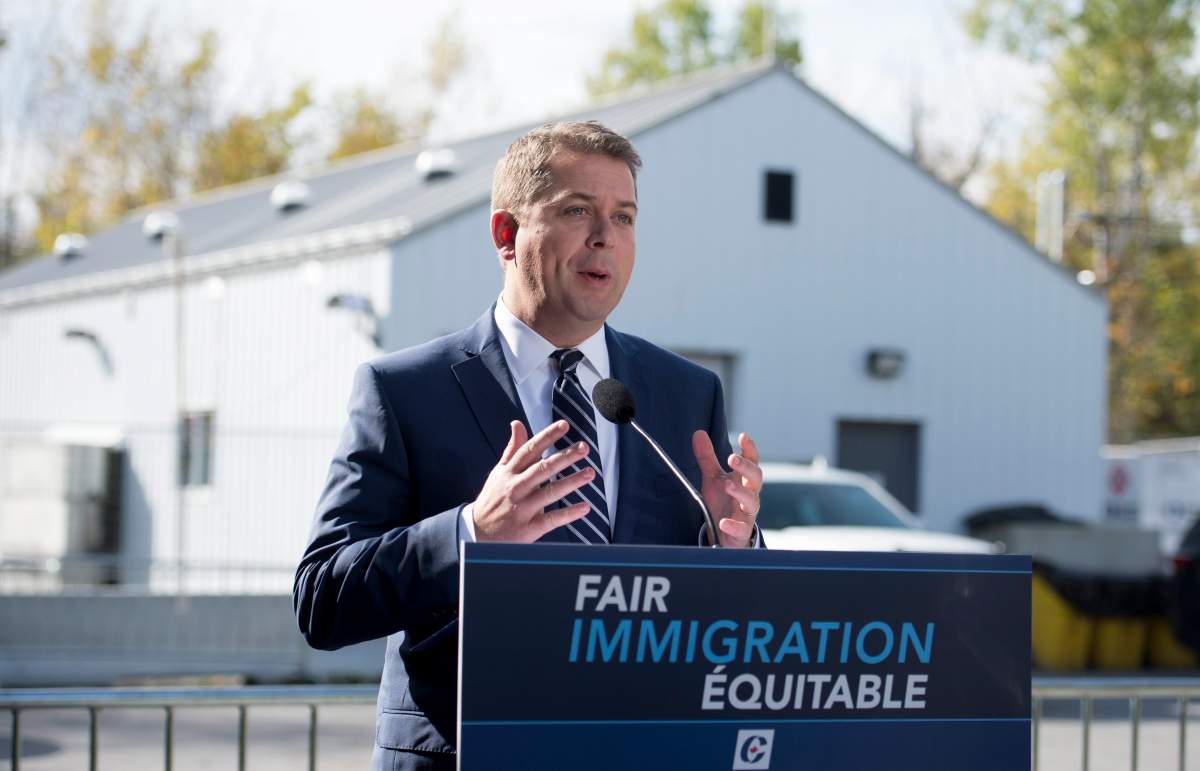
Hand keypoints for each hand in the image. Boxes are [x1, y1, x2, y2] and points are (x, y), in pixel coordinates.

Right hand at [472, 420, 594, 542]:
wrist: (478, 534)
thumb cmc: (493, 499)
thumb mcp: (499, 472)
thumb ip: (512, 449)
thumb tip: (517, 423)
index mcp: (510, 472)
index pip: (530, 450)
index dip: (547, 436)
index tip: (564, 425)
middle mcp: (516, 487)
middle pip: (542, 469)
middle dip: (564, 457)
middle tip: (584, 447)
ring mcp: (522, 508)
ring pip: (549, 492)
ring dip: (571, 482)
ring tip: (589, 473)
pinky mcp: (528, 528)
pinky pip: (551, 519)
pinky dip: (568, 514)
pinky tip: (584, 507)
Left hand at [692, 430, 761, 547]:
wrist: (725, 535)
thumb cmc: (723, 503)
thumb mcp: (713, 479)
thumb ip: (707, 458)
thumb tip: (699, 433)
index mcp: (743, 480)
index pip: (752, 461)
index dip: (749, 449)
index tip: (743, 436)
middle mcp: (749, 495)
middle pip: (756, 478)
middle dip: (746, 467)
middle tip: (732, 458)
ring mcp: (746, 514)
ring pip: (752, 502)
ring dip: (741, 492)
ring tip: (727, 485)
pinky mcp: (741, 532)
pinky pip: (740, 529)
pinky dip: (733, 525)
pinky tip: (723, 522)